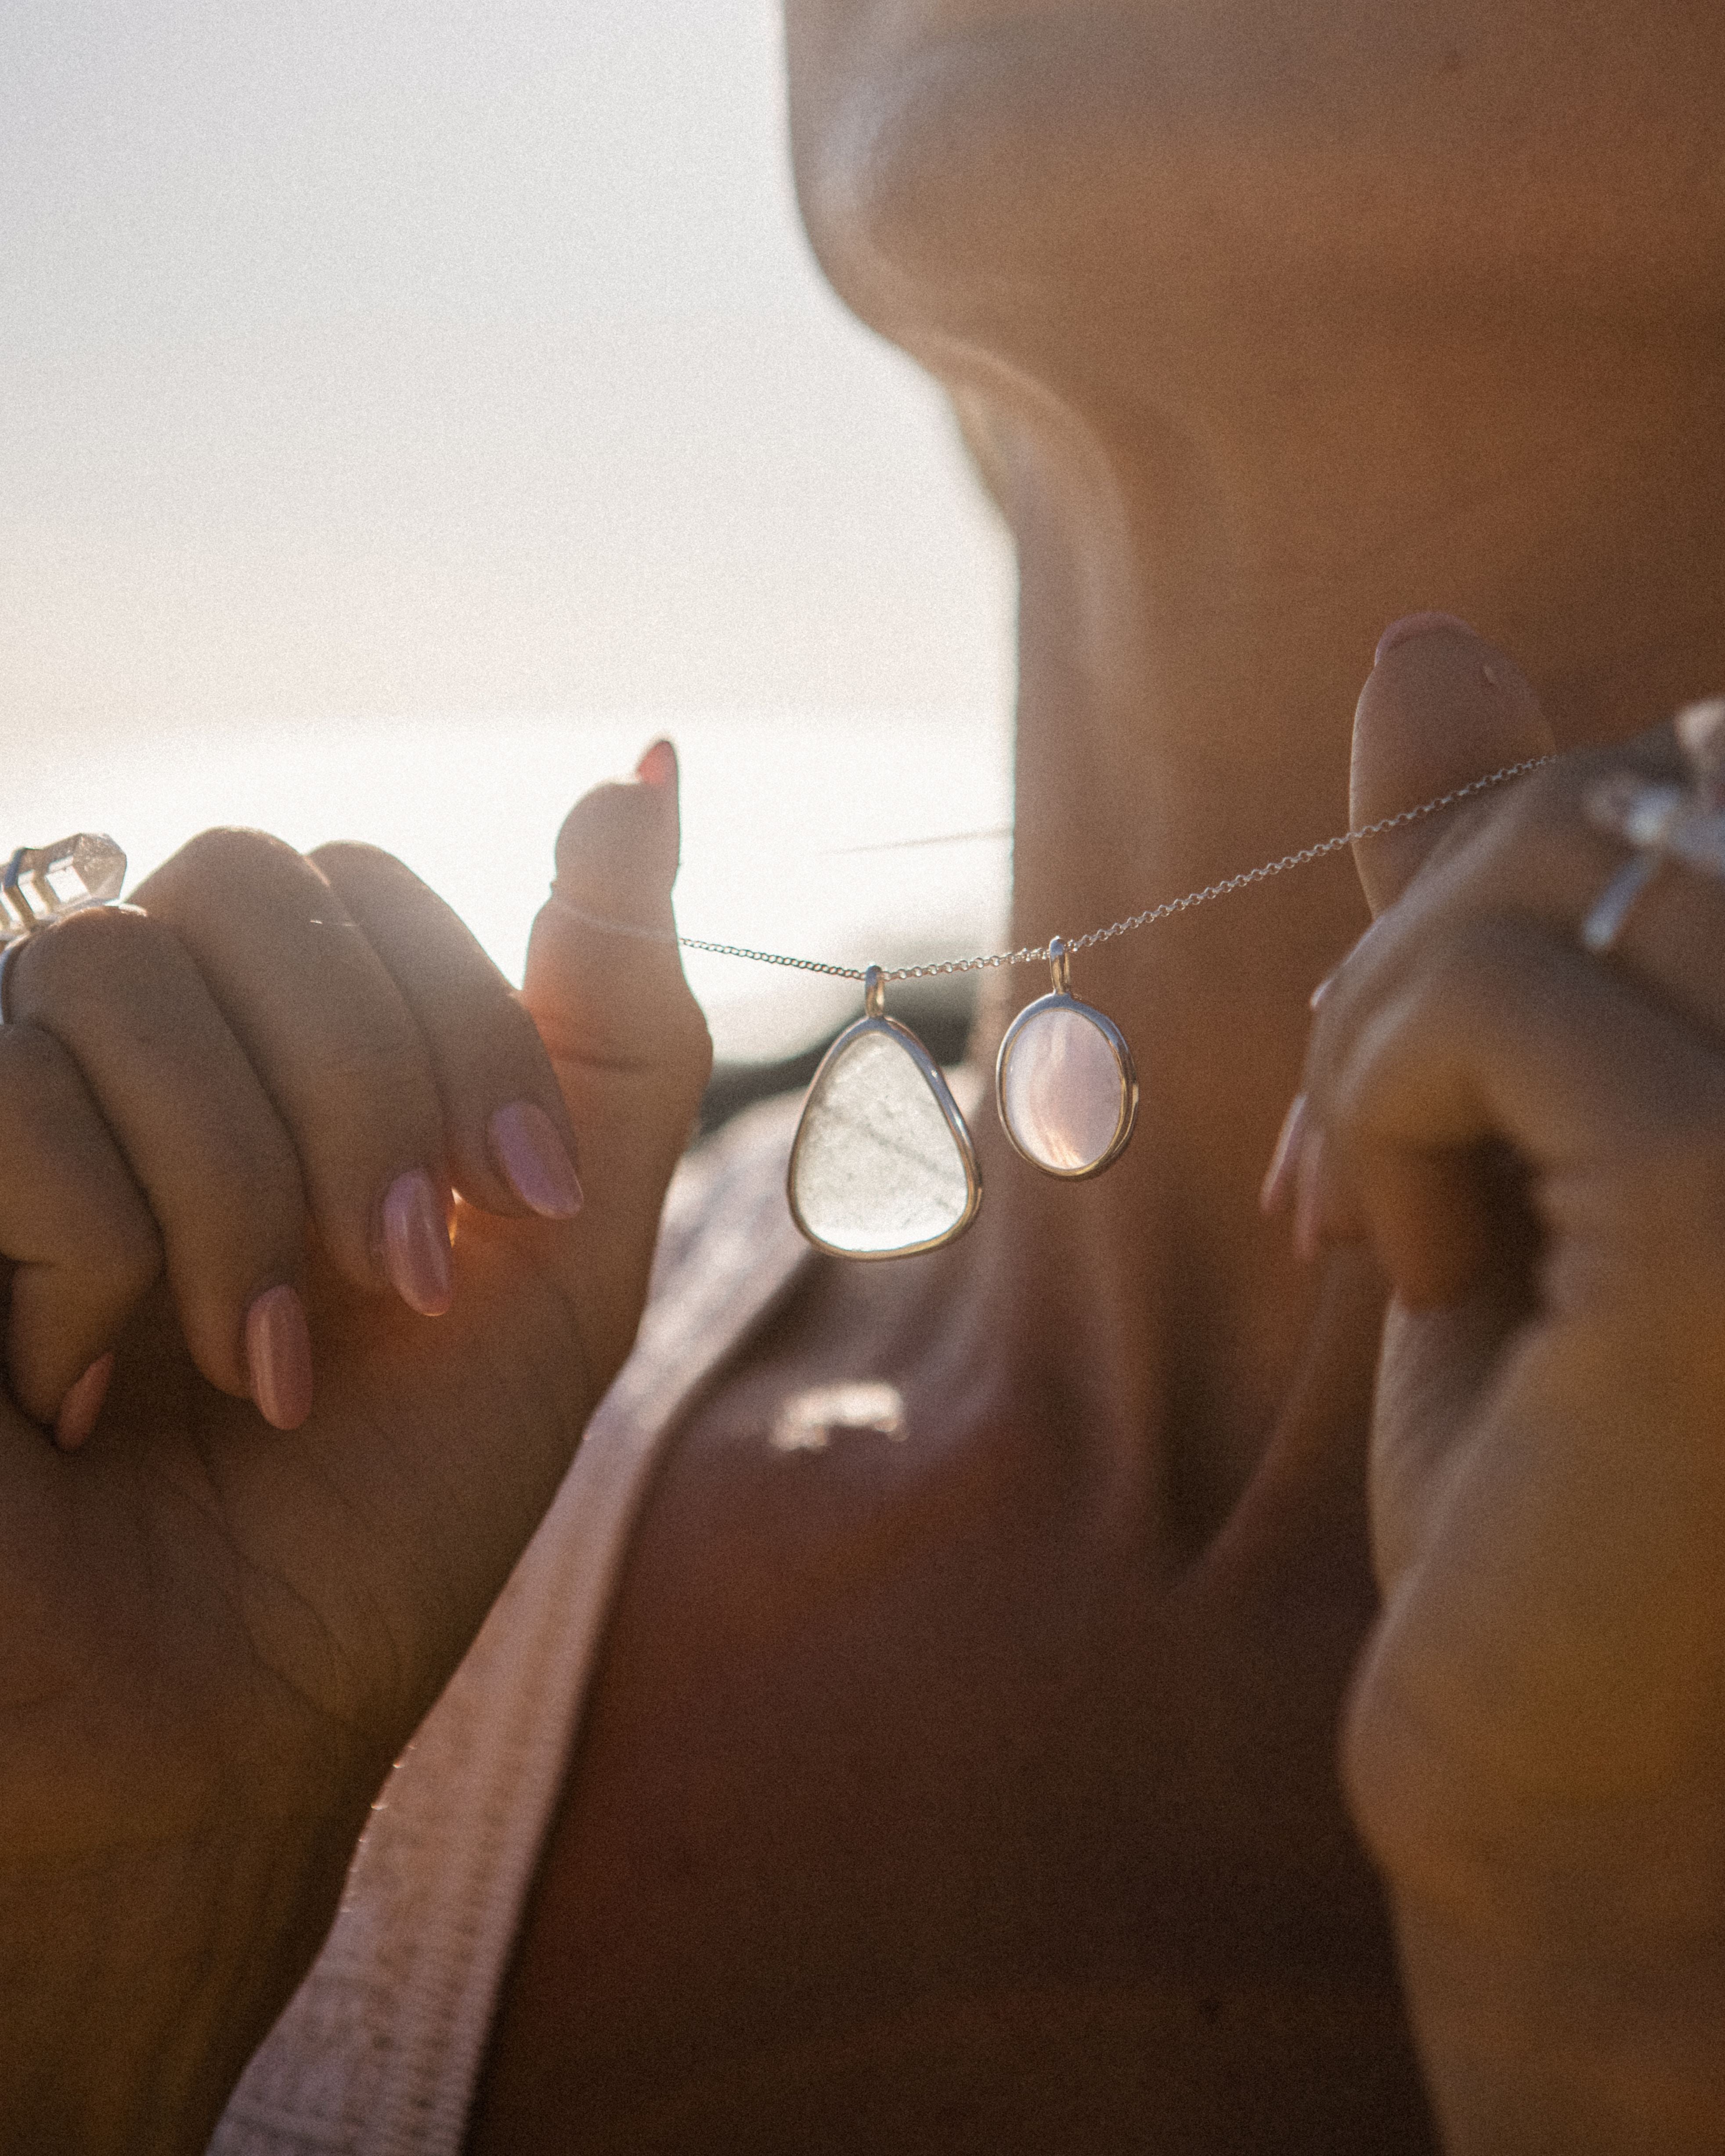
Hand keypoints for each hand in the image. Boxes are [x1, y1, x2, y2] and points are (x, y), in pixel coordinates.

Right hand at [0, 746, 709, 2151]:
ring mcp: (2, 1107)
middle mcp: (127, 1048)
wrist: (238, 1712)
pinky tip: (85, 1391)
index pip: (361, 880)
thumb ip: (612, 1014)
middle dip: (366, 1082)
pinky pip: (5, 1087)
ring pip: (118, 968)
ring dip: (242, 1189)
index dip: (466, 1020)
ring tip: (262, 1368)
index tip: (519, 1205)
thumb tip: (649, 766)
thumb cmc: (395, 1491)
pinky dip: (98, 1254)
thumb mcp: (559, 1248)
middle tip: (401, 1274)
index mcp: (278, 1052)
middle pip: (245, 876)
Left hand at [1286, 622, 1724, 2147]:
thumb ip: (1488, 892)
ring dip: (1387, 1021)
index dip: (1505, 866)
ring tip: (1388, 1210)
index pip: (1682, 763)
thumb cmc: (1537, 1444)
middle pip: (1608, 793)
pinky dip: (1381, 1106)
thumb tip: (1422, 643)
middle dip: (1424, 939)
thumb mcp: (1491, 1126)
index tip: (1403, 1060)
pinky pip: (1485, 996)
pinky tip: (1412, 1274)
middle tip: (1361, 1148)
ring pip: (1544, 860)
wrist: (1537, 1737)